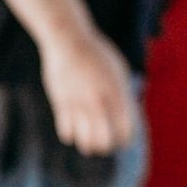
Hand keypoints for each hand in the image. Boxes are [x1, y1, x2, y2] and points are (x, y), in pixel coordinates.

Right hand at [37, 28, 138, 156]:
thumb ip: (123, 94)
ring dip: (88, 144)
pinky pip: (66, 133)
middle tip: (105, 142)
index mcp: (117, 93)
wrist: (68, 39)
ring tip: (89, 138)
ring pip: (84, 142)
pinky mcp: (60, 104)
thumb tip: (126, 117)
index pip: (125, 131)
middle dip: (107, 147)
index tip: (123, 140)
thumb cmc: (97, 53)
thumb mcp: (118, 70)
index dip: (125, 140)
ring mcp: (78, 103)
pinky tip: (74, 126)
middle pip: (104, 143)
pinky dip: (71, 134)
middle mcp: (98, 101)